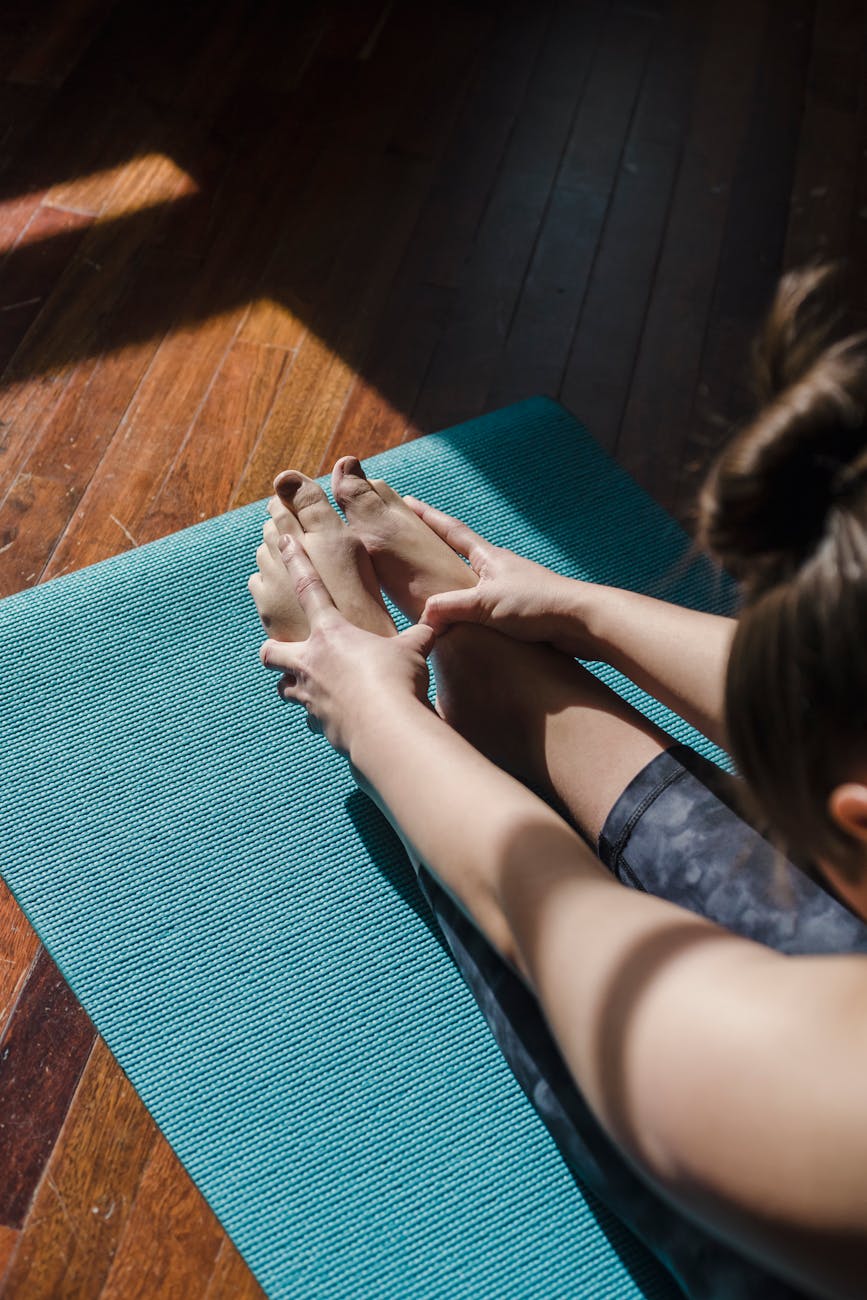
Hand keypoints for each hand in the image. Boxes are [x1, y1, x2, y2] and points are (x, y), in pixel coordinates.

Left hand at [259, 534, 435, 754]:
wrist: (387, 729)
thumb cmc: (397, 680)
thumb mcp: (415, 649)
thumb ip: (422, 633)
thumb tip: (442, 618)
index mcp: (331, 633)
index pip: (308, 587)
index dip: (296, 561)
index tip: (284, 542)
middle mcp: (311, 663)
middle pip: (271, 651)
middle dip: (272, 649)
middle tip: (281, 649)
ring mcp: (311, 697)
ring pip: (284, 689)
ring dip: (292, 686)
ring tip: (310, 686)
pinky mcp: (320, 726)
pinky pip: (312, 721)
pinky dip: (320, 718)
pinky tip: (336, 718)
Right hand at [404, 496, 590, 653]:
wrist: (581, 621)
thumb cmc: (537, 604)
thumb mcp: (485, 604)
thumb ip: (449, 607)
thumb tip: (423, 616)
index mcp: (489, 558)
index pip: (451, 531)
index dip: (427, 517)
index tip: (407, 502)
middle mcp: (498, 569)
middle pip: (459, 552)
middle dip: (436, 545)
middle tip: (412, 539)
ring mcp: (510, 589)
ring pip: (471, 582)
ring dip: (451, 580)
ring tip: (430, 584)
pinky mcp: (519, 611)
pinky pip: (484, 607)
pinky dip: (467, 610)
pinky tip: (461, 623)